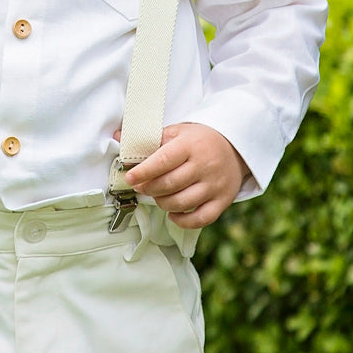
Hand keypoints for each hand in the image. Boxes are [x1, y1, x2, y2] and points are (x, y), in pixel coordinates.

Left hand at [123, 123, 250, 228]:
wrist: (236, 147)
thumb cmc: (200, 140)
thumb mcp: (178, 132)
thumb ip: (150, 138)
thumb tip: (117, 136)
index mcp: (191, 145)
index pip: (163, 160)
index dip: (143, 171)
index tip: (129, 178)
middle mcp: (204, 165)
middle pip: (170, 184)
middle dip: (149, 188)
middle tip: (139, 187)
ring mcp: (215, 185)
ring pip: (182, 203)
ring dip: (162, 203)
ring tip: (157, 196)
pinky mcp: (223, 200)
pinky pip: (201, 218)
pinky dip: (183, 220)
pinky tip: (173, 213)